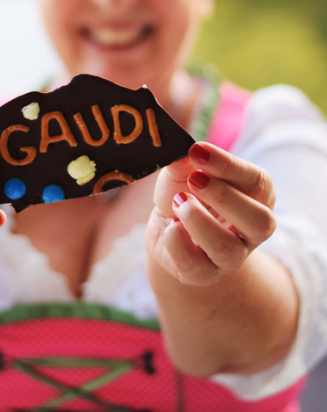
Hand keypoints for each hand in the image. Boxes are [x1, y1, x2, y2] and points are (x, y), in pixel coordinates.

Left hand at [146, 141, 276, 285]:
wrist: (165, 229)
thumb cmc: (182, 194)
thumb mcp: (181, 172)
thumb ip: (183, 161)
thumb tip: (182, 150)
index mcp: (255, 198)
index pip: (258, 182)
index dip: (228, 165)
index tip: (197, 151)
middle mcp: (250, 232)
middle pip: (260, 221)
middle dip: (224, 197)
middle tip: (193, 180)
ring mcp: (230, 257)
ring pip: (227, 249)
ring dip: (197, 220)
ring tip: (177, 202)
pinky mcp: (203, 274)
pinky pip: (196, 265)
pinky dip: (177, 242)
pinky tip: (169, 226)